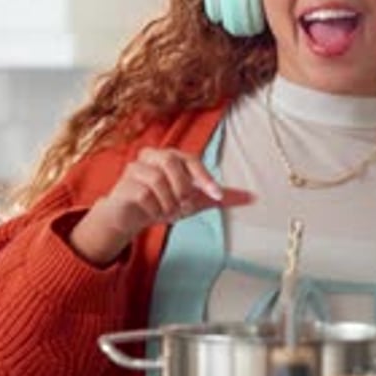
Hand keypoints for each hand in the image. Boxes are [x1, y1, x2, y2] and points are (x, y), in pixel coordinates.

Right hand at [69, 147, 253, 265]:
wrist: (129, 218)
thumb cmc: (161, 203)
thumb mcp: (194, 202)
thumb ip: (218, 198)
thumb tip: (251, 198)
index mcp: (169, 156)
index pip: (190, 159)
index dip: (204, 177)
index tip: (216, 196)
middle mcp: (150, 156)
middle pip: (172, 162)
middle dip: (182, 189)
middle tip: (183, 207)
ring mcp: (134, 169)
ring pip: (157, 179)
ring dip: (168, 202)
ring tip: (167, 212)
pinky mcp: (123, 186)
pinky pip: (144, 194)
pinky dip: (154, 208)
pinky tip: (153, 214)